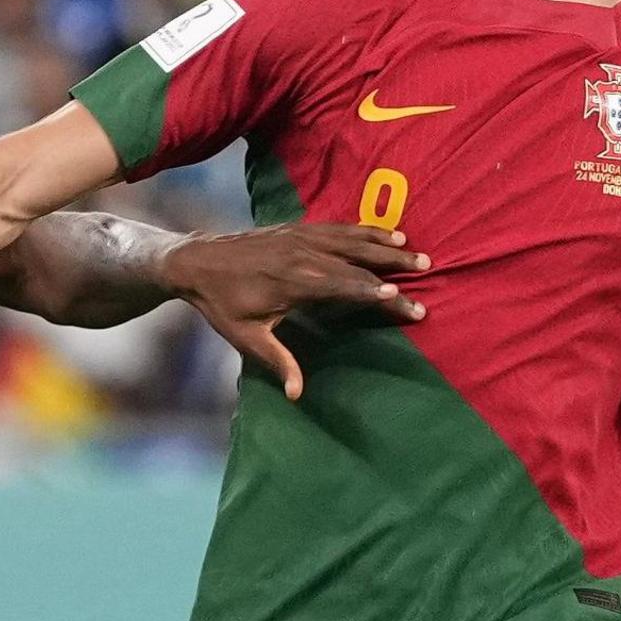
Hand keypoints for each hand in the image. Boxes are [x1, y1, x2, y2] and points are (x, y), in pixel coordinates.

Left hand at [162, 223, 428, 399]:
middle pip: (357, 261)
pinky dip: (363, 228)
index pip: (346, 288)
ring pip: (352, 238)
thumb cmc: (221, 304)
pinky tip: (383, 231)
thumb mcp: (246, 338)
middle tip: (425, 270)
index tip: (404, 302)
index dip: (376, 294)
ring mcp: (301, 237)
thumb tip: (298, 394)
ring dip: (384, 242)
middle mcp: (303, 255)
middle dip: (393, 267)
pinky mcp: (297, 228)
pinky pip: (338, 226)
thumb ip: (277, 361)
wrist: (195, 262)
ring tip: (414, 248)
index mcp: (295, 282)